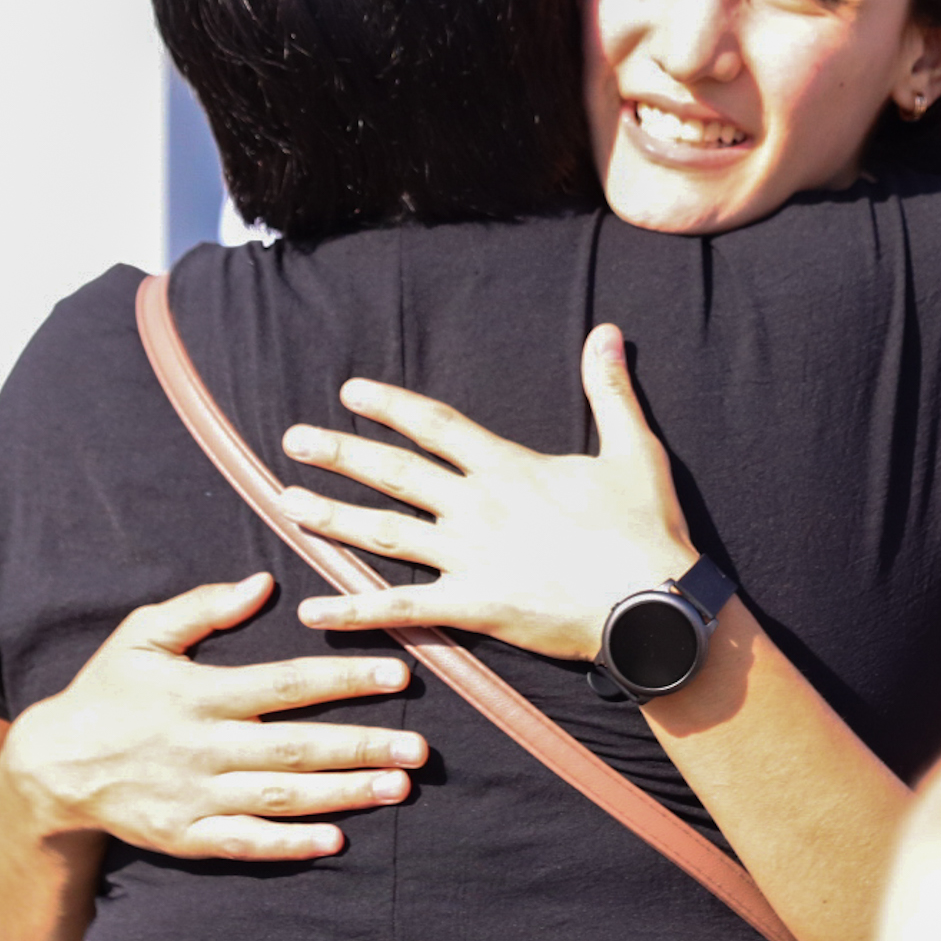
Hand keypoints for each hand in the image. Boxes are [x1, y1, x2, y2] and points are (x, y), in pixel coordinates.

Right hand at [0, 573, 426, 860]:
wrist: (52, 766)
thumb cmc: (108, 690)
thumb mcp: (142, 634)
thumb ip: (202, 608)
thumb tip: (260, 583)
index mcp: (199, 694)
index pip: (285, 684)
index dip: (344, 678)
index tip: (398, 675)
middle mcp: (203, 748)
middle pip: (296, 747)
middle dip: (361, 746)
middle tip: (418, 749)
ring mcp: (195, 797)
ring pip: (282, 799)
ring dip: (343, 794)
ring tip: (397, 788)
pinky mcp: (186, 837)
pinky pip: (246, 844)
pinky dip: (290, 845)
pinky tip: (335, 840)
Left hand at [278, 324, 699, 660]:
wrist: (653, 607)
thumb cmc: (646, 530)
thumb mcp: (634, 450)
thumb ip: (610, 391)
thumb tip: (607, 332)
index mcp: (510, 467)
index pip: (436, 426)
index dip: (391, 406)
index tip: (349, 391)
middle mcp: (479, 508)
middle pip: (396, 474)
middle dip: (341, 453)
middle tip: (292, 440)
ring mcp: (470, 559)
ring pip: (386, 534)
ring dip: (333, 517)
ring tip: (287, 503)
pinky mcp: (474, 608)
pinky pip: (402, 608)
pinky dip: (355, 609)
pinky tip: (313, 609)